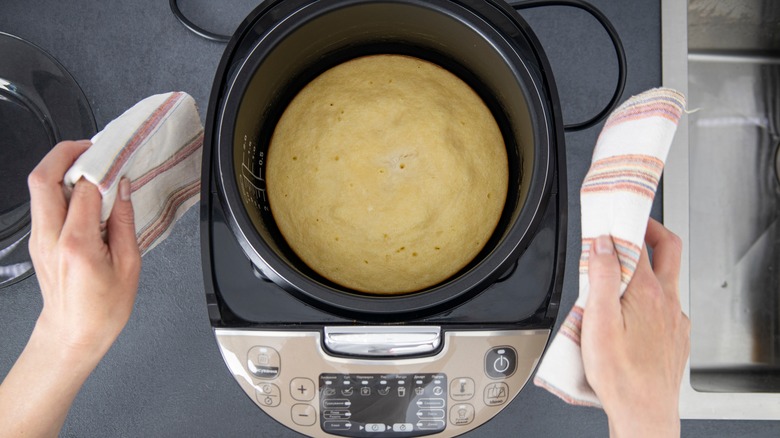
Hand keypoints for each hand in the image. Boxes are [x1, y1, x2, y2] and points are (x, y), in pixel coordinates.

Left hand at [28, 139, 140, 359]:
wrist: (73, 335)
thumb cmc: (102, 310)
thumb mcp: (129, 265)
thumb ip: (125, 222)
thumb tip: (123, 189)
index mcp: (77, 244)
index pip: (85, 188)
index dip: (102, 168)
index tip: (118, 160)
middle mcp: (50, 237)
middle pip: (43, 177)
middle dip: (65, 153)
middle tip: (90, 147)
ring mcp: (39, 238)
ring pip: (38, 186)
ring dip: (60, 168)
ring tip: (88, 167)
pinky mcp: (38, 240)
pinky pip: (43, 202)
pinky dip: (60, 187)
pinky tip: (82, 192)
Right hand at [581, 219, 689, 437]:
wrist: (643, 412)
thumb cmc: (620, 375)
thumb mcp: (598, 320)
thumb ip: (602, 277)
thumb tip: (604, 244)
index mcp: (647, 293)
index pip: (640, 243)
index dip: (624, 226)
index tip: (610, 220)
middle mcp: (667, 302)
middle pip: (668, 251)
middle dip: (651, 231)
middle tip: (632, 227)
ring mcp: (675, 319)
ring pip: (666, 280)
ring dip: (647, 269)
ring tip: (620, 277)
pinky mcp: (677, 336)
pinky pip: (666, 306)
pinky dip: (650, 298)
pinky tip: (629, 314)